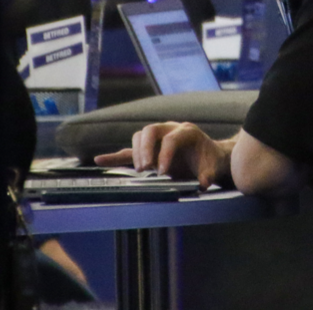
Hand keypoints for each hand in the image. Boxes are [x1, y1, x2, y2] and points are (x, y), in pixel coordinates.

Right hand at [94, 122, 232, 188]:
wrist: (210, 156)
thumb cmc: (210, 161)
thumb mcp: (212, 168)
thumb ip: (207, 175)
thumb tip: (201, 183)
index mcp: (186, 132)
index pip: (171, 138)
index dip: (165, 154)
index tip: (162, 172)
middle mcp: (170, 129)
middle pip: (150, 130)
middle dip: (146, 149)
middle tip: (147, 169)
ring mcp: (158, 138)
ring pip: (140, 137)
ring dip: (137, 153)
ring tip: (142, 170)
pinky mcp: (149, 149)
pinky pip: (129, 150)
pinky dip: (115, 156)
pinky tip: (100, 160)